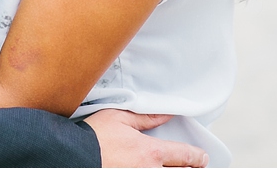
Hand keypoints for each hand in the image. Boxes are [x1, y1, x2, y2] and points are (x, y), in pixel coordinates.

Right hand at [85, 110, 207, 167]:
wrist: (73, 156)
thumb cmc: (94, 136)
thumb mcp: (120, 118)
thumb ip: (146, 118)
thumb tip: (167, 114)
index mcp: (150, 152)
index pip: (183, 156)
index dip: (196, 157)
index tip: (202, 158)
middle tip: (195, 166)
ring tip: (178, 168)